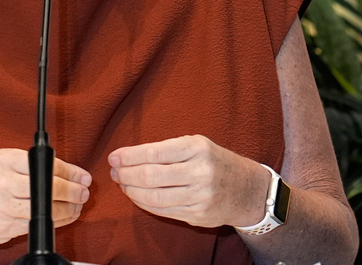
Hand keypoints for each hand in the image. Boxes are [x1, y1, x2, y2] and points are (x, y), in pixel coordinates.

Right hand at [0, 148, 91, 246]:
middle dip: (72, 191)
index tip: (83, 176)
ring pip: (45, 209)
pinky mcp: (3, 227)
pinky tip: (61, 217)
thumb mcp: (0, 164)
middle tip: (84, 192)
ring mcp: (1, 206)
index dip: (70, 172)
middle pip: (48, 187)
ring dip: (67, 209)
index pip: (45, 165)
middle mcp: (1, 181)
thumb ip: (29, 165)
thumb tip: (68, 171)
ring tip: (76, 206)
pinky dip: (53, 222)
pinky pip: (35, 225)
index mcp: (3, 160)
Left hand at [108, 135, 267, 228]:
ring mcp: (200, 196)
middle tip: (115, 172)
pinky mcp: (198, 216)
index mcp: (197, 148)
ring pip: (154, 197)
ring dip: (132, 191)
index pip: (154, 152)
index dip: (129, 156)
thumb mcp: (197, 145)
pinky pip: (163, 211)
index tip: (114, 157)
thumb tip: (128, 157)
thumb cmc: (215, 162)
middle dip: (126, 174)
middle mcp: (200, 172)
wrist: (248, 190)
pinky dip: (145, 204)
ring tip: (123, 184)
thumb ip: (167, 150)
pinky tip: (137, 196)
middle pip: (151, 176)